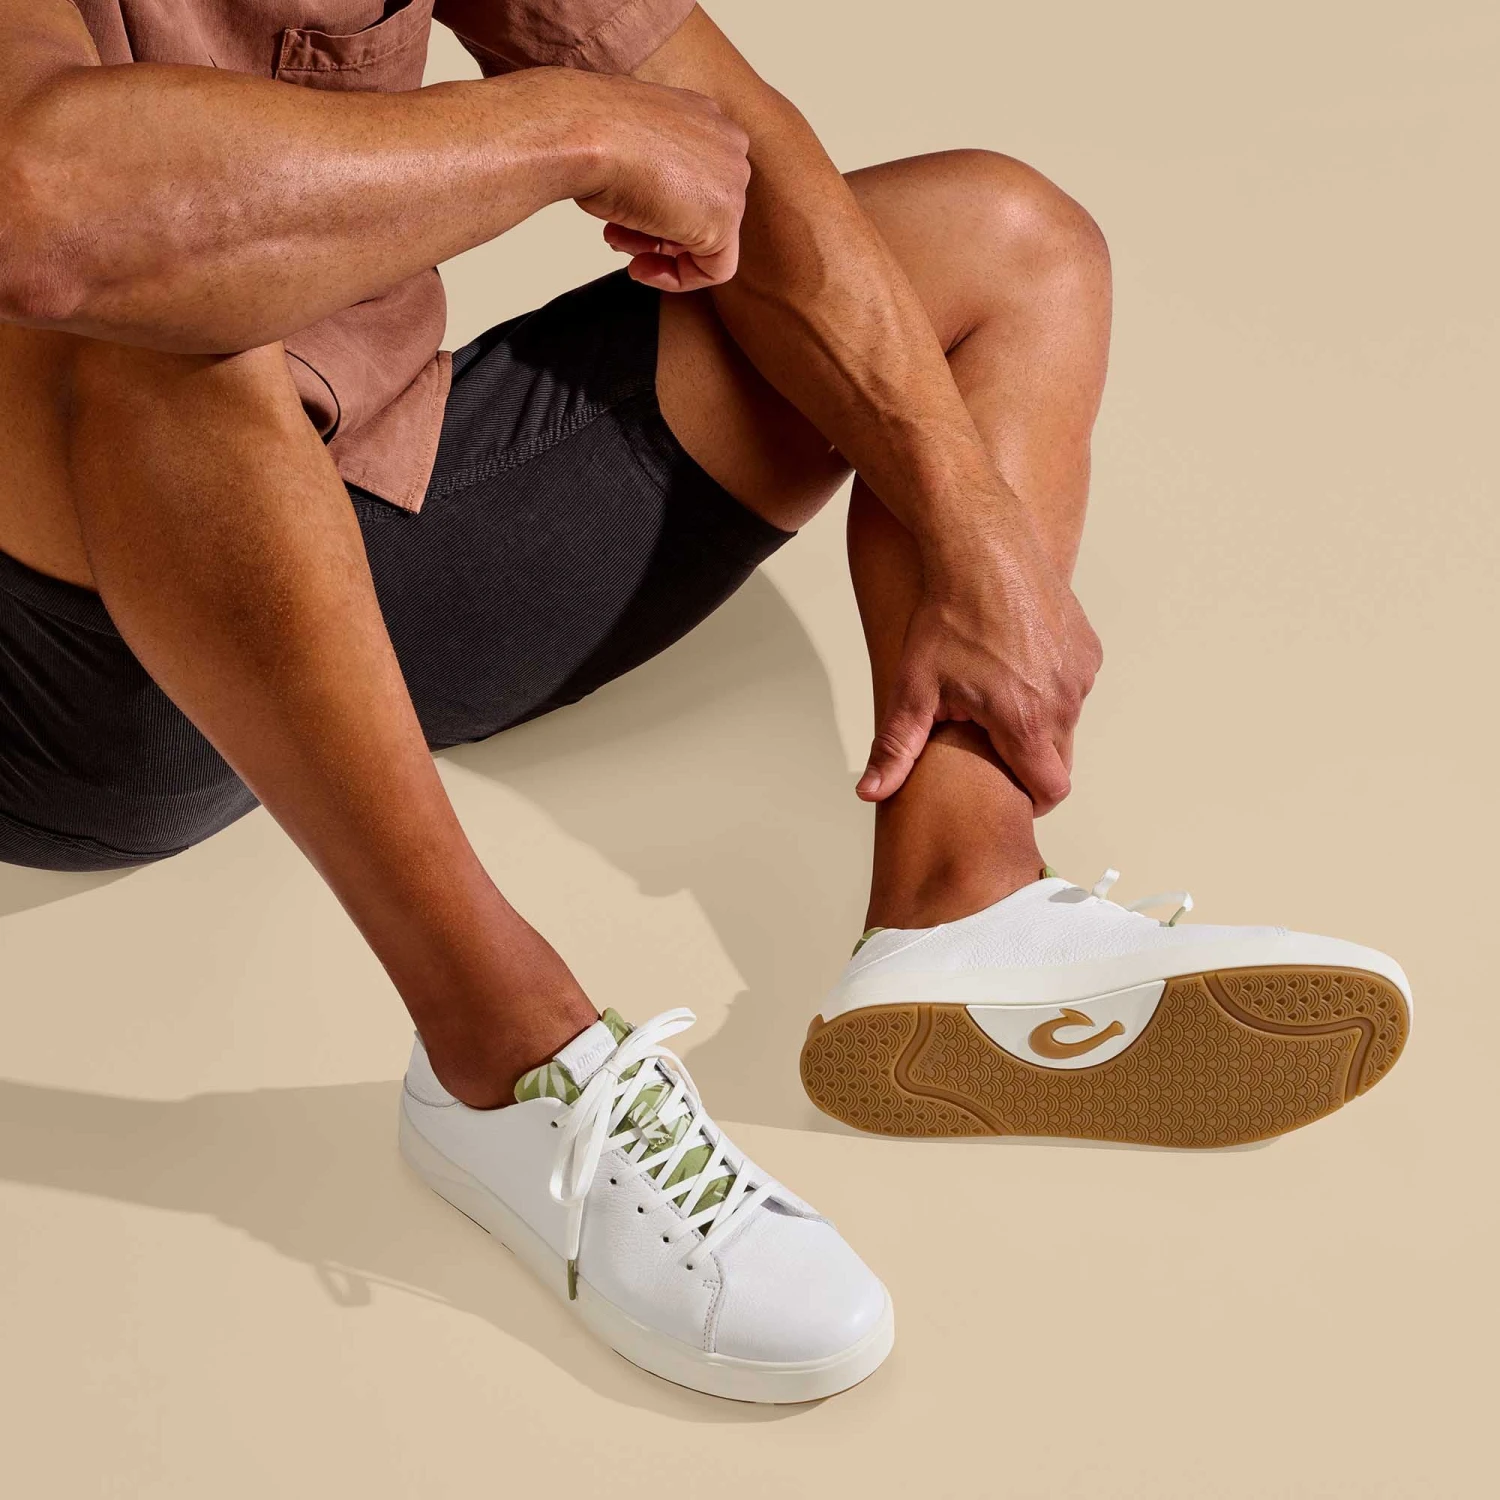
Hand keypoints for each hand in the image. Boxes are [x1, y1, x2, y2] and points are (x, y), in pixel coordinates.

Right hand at [570, 74, 750, 291]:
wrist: (589, 132)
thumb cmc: (594, 132)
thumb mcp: (627, 147)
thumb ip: (650, 171)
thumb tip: (647, 202)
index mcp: (705, 118)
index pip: (693, 181)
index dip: (657, 208)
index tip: (626, 219)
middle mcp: (727, 144)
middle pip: (700, 210)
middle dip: (656, 232)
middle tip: (619, 237)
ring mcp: (732, 180)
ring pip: (707, 238)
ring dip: (658, 251)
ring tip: (619, 244)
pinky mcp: (727, 219)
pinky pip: (717, 268)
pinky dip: (679, 279)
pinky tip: (641, 268)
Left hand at [858, 503, 1101, 814]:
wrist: (983, 548)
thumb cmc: (948, 617)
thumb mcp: (914, 687)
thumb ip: (895, 749)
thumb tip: (869, 793)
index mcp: (1024, 721)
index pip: (1049, 790)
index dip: (1027, 799)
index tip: (1003, 788)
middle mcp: (1063, 701)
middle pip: (1059, 760)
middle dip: (1029, 761)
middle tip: (989, 740)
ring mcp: (1080, 673)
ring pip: (1066, 721)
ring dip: (1039, 720)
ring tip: (997, 694)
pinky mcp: (1089, 648)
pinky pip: (1074, 685)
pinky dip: (1052, 686)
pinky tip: (1016, 664)